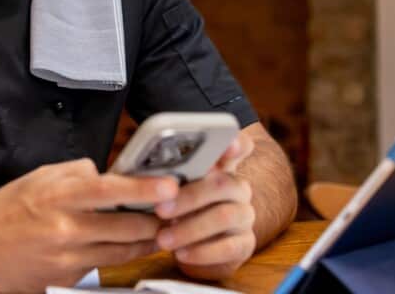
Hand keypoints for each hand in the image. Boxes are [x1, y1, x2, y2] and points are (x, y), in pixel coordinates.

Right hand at [0, 158, 177, 292]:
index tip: (171, 187)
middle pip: (127, 228)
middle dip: (155, 220)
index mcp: (59, 197)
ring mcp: (67, 260)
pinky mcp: (65, 281)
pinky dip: (116, 256)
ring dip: (144, 241)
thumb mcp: (41, 177)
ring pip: (122, 253)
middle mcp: (65, 229)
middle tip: (173, 211)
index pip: (111, 191)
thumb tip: (109, 174)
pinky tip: (121, 246)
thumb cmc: (7, 209)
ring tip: (157, 231)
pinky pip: (102, 268)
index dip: (146, 189)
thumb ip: (78, 172)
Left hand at [153, 129, 255, 279]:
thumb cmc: (177, 209)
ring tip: (164, 238)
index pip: (239, 145)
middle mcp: (238, 187)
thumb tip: (149, 177)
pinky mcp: (245, 243)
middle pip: (223, 182)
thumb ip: (168, 178)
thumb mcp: (170, 190)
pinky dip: (202, 252)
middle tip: (160, 209)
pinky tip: (182, 253)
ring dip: (190, 228)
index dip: (236, 142)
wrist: (195, 246)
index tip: (228, 144)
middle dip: (189, 196)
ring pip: (225, 216)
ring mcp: (244, 215)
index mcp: (222, 166)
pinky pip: (229, 247)